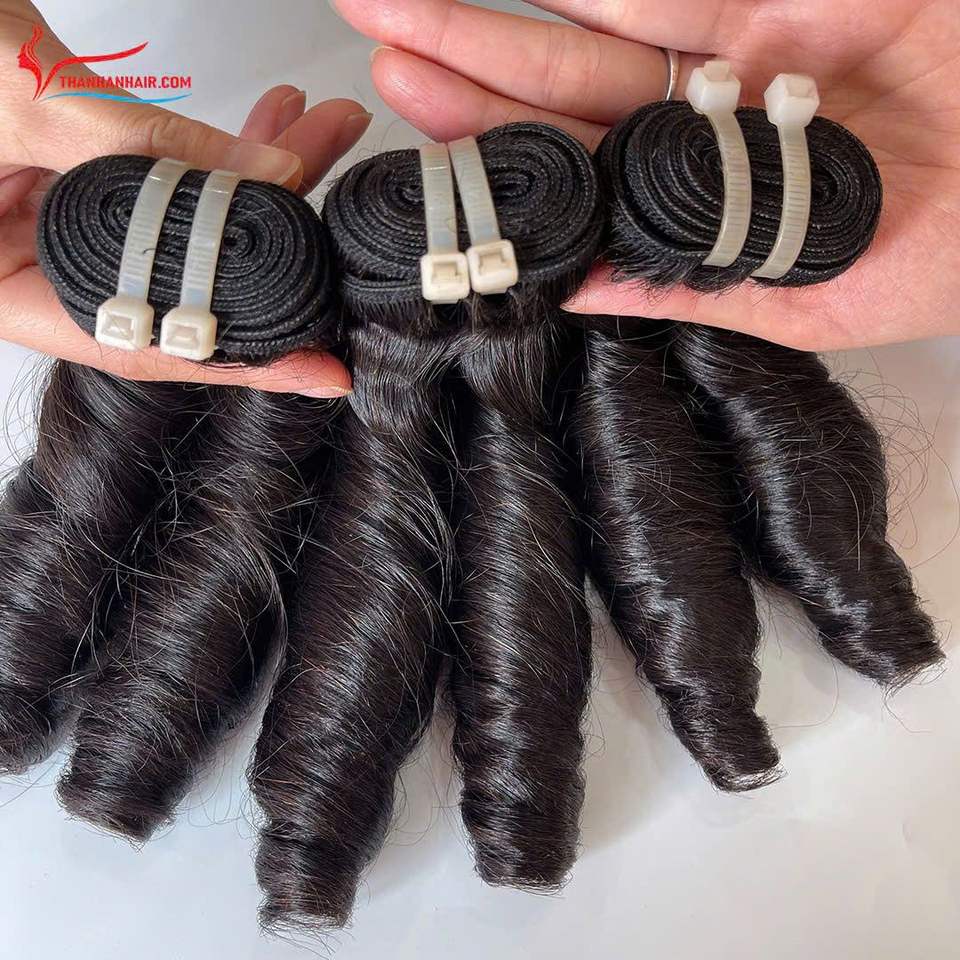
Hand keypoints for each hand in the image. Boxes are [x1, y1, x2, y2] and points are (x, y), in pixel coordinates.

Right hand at [0, 2, 371, 394]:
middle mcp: (38, 269)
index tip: (321, 370)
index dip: (236, 363)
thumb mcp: (22, 98)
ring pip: (185, 225)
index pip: (140, 345)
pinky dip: (220, 143)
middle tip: (346, 224)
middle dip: (272, 246)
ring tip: (328, 132)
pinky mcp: (80, 176)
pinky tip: (276, 117)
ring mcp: (61, 224)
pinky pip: (168, 173)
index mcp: (4, 291)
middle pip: (179, 286)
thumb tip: (269, 168)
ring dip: (261, 176)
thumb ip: (144, 143)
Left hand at [331, 0, 959, 348]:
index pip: (574, 184)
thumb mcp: (815, 300)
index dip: (494, 161)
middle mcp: (700, 127)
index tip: (412, 147)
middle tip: (372, 40)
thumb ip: (694, 289)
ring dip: (501, 12)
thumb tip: (575, 292)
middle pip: (560, 95)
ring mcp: (741, 55)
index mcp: (695, 207)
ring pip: (595, 26)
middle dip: (464, 69)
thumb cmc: (949, 260)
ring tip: (402, 0)